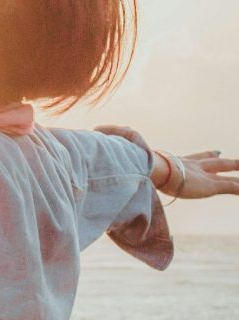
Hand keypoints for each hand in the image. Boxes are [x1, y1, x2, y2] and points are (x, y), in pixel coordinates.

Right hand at [93, 125, 238, 199]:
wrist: (147, 168)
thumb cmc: (133, 160)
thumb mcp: (122, 147)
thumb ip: (113, 139)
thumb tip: (95, 132)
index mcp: (175, 162)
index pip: (192, 158)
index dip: (205, 155)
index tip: (217, 151)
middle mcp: (191, 167)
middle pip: (211, 162)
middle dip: (223, 161)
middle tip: (230, 157)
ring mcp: (200, 176)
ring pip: (224, 174)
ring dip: (236, 171)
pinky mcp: (208, 186)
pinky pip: (230, 187)